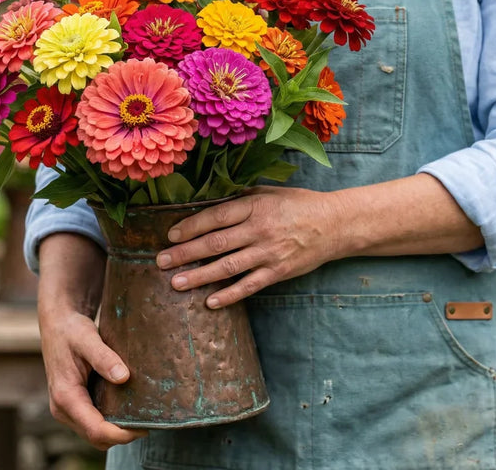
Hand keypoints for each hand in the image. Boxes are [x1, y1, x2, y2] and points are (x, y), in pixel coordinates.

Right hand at [39, 308, 147, 449]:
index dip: (120, 434)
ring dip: (116, 432)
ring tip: (140, 418)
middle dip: (121, 436)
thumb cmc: (71, 330)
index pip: (95, 429)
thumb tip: (124, 377)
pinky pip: (92, 424)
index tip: (144, 428)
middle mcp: (62, 409)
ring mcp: (66, 410)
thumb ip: (104, 358)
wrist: (58, 324)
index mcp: (65, 397)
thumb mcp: (87, 338)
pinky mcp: (73, 406)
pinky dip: (109, 424)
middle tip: (148, 423)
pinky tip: (126, 411)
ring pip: (94, 435)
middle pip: (95, 438)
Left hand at [156, 186, 342, 307]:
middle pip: (215, 243)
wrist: (334, 224)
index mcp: (255, 206)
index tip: (170, 235)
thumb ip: (240, 198)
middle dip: (185, 253)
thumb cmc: (297, 205)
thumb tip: (207, 202)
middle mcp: (260, 229)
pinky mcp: (278, 272)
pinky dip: (230, 295)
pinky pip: (250, 286)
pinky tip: (210, 302)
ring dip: (199, 276)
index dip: (191, 226)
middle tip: (160, 261)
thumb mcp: (269, 193)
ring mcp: (269, 253)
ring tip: (176, 284)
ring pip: (228, 267)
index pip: (216, 216)